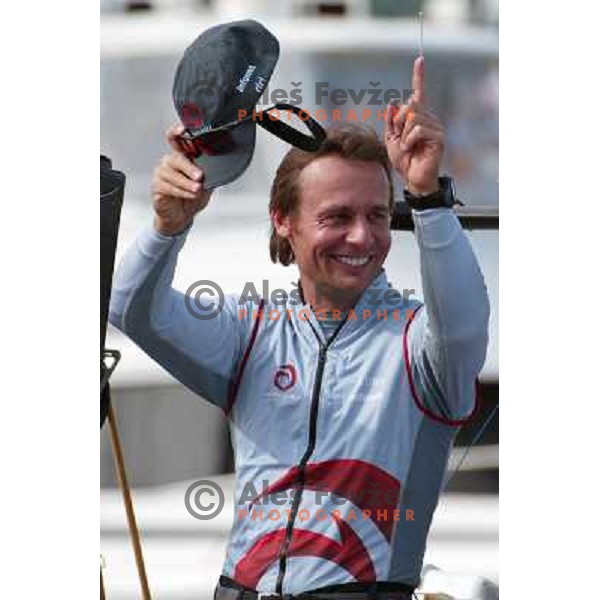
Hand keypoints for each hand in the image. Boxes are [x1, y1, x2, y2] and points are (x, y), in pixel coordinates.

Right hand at [152, 124, 212, 235]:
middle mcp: (169, 163)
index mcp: (181, 157)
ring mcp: (161, 174)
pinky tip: (190, 195)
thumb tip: (224, 166)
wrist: (182, 217)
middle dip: (189, 167)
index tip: (183, 129)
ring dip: (186, 183)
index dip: (177, 132)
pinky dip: (181, 192)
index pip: (176, 139)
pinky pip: (168, 187)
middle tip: (199, 176)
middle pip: (176, 158)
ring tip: (196, 190)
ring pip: (172, 174)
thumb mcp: (207, 185)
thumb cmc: (192, 198)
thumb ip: (211, 174)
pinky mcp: (157, 187)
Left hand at [384, 56, 444, 195]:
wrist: (413, 179)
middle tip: (401, 139)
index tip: (419, 59)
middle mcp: (429, 118)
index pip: (418, 93)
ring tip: (407, 147)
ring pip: (412, 117)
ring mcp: (435, 127)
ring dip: (403, 134)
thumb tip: (392, 103)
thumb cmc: (404, 161)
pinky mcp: (438, 137)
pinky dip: (409, 140)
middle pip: (410, 105)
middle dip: (399, 123)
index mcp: (418, 117)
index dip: (418, 76)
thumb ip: (391, 122)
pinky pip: (417, 130)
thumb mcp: (391, 140)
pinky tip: (411, 149)